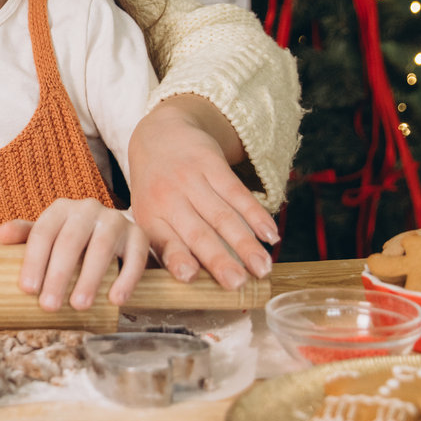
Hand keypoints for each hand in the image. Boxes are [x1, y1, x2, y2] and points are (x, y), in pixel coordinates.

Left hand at [0, 199, 148, 310]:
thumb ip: (25, 235)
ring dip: (90, 279)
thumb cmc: (73, 241)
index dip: (34, 260)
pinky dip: (126, 279)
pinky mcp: (139, 235)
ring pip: (102, 248)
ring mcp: (115, 220)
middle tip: (49, 305)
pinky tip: (116, 300)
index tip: (27, 289)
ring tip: (79, 306)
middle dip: (59, 275)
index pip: (43, 233)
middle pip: (70, 241)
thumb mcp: (48, 236)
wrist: (115, 236)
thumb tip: (1, 235)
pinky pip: (135, 256)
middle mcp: (88, 209)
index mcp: (61, 209)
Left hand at [126, 95, 279, 289]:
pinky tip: (271, 235)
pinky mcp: (211, 164)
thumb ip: (166, 246)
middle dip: (219, 260)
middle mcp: (168, 199)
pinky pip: (238, 193)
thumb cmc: (156, 189)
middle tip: (238, 283)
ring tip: (263, 268)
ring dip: (245, 244)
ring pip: (223, 216)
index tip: (190, 277)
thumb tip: (192, 285)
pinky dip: (256, 215)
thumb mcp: (149, 214)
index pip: (164, 242)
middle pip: (198, 233)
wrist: (159, 134)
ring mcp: (190, 180)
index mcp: (150, 218)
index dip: (177, 259)